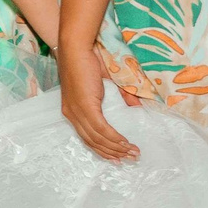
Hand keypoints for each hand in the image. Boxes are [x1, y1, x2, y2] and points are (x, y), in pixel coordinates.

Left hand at [57, 43, 139, 162]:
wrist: (76, 48)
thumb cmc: (88, 62)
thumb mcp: (105, 84)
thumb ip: (120, 97)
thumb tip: (135, 108)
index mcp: (73, 111)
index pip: (87, 137)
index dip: (102, 149)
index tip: (117, 158)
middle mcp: (72, 114)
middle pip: (92, 142)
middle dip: (112, 153)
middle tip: (129, 159)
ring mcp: (77, 111)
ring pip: (98, 138)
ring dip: (117, 147)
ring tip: (133, 153)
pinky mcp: (85, 106)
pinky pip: (101, 128)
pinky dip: (114, 137)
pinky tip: (125, 143)